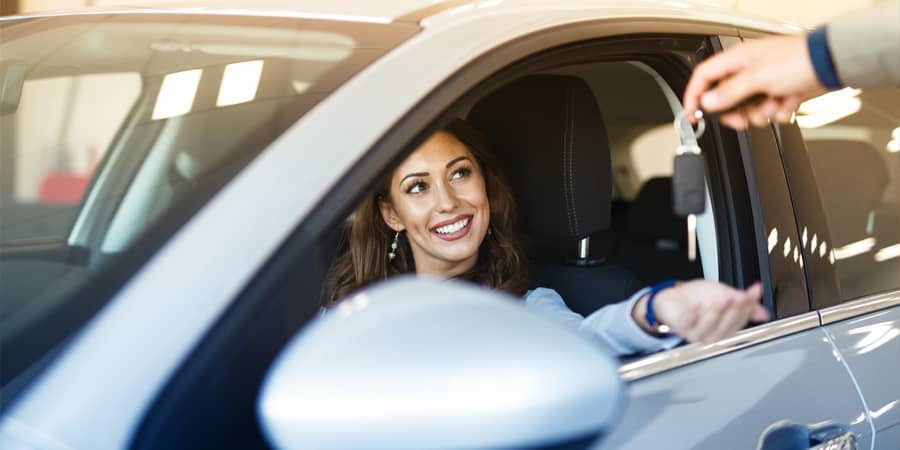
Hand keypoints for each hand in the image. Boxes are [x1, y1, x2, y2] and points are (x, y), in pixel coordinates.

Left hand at [635, 280, 768, 343]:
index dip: (749, 306)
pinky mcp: (681, 329)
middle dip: (736, 311)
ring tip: (722, 299)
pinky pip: (689, 323)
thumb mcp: (723, 295)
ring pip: (711, 329)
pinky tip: (697, 306)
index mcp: (725, 328)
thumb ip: (742, 302)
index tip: (754, 291)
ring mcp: (696, 333)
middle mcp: (712, 334)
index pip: (741, 320)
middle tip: (740, 296)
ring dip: (717, 313)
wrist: (672, 298)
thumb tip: (764, 312)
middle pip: (728, 327)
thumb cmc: (697, 299)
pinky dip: (693, 314)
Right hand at [682, 34, 827, 129]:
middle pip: (725, 98)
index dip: (694, 96)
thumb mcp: (757, 78)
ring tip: (775, 104)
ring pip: (748, 108)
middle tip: (742, 118)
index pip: (703, 77)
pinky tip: (787, 101)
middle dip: (735, 112)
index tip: (692, 114)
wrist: (831, 64)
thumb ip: (729, 92)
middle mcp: (748, 70)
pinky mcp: (779, 92)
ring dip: (761, 113)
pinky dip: (778, 111)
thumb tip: (708, 102)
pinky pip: (768, 110)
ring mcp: (764, 82)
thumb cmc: (799, 60)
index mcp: (737, 60)